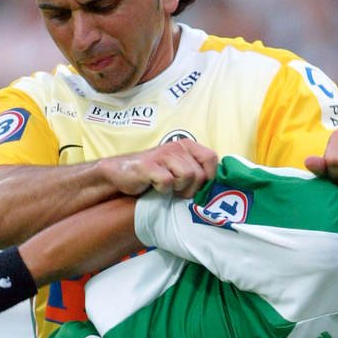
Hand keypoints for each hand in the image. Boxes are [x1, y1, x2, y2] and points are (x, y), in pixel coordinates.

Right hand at [104, 142, 218, 197]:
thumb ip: (197, 173)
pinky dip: (163, 190)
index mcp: (187, 146)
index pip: (212, 158)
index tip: (199, 188)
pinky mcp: (149, 166)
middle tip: (177, 190)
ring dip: (178, 189)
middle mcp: (177, 147)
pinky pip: (168, 182)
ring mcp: (163, 155)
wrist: (120, 174)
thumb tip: (217, 191)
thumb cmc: (154, 175)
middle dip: (191, 189)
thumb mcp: (179, 170)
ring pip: (187, 177)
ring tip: (166, 187)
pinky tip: (154, 186)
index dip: (209, 177)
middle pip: (200, 174)